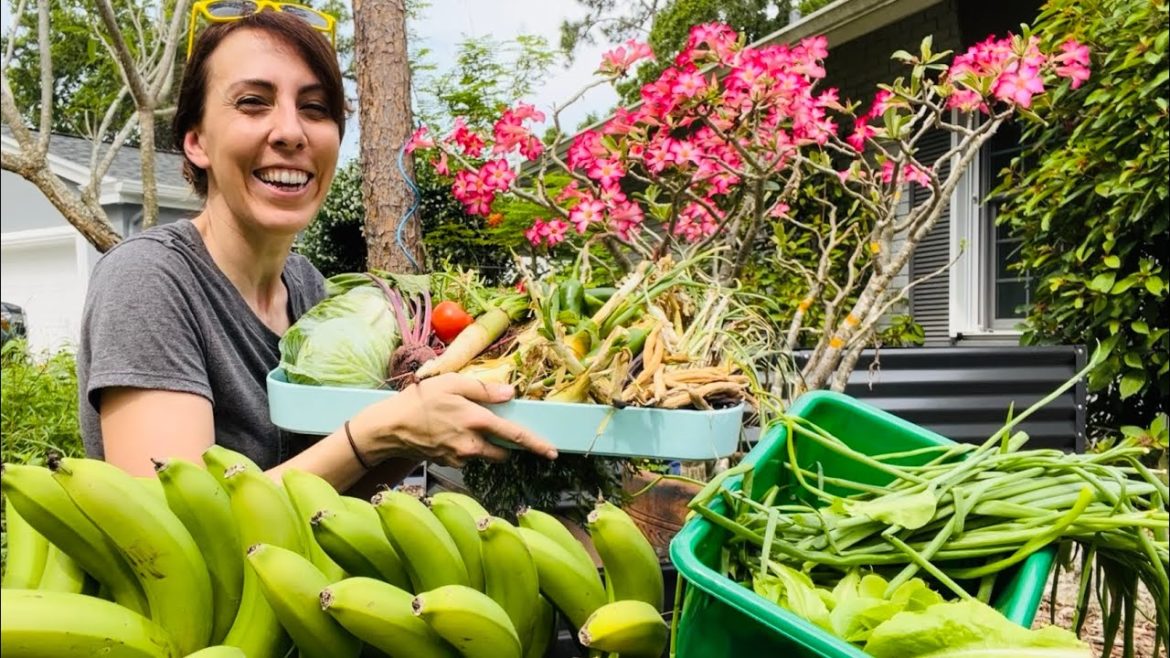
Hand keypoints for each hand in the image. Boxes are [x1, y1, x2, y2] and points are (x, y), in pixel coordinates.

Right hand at [352, 373, 557, 467]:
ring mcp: (460, 457)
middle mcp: (472, 444)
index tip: (552, 452)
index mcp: (476, 421)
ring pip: (485, 454)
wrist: (390, 427)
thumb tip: (510, 393)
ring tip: (462, 426)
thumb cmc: (420, 400)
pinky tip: (450, 433)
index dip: (536, 444)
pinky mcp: (449, 463)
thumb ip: (483, 389)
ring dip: (484, 445)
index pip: (515, 436)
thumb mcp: (452, 383)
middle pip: (503, 452)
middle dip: (507, 446)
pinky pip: (467, 457)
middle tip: (494, 429)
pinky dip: (467, 447)